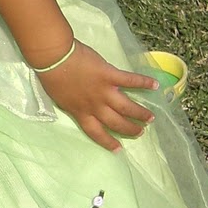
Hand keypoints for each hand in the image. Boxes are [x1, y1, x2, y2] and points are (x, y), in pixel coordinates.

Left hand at [37, 41, 156, 150]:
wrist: (54, 57)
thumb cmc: (52, 76)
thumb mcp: (59, 98)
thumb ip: (73, 104)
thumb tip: (80, 106)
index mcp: (80, 112)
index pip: (96, 133)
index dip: (108, 142)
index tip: (118, 149)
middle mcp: (94, 106)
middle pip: (116, 123)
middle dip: (130, 129)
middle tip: (140, 131)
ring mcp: (104, 91)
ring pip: (127, 107)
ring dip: (140, 113)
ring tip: (151, 117)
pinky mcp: (110, 75)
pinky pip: (130, 81)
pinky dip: (144, 83)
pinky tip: (155, 85)